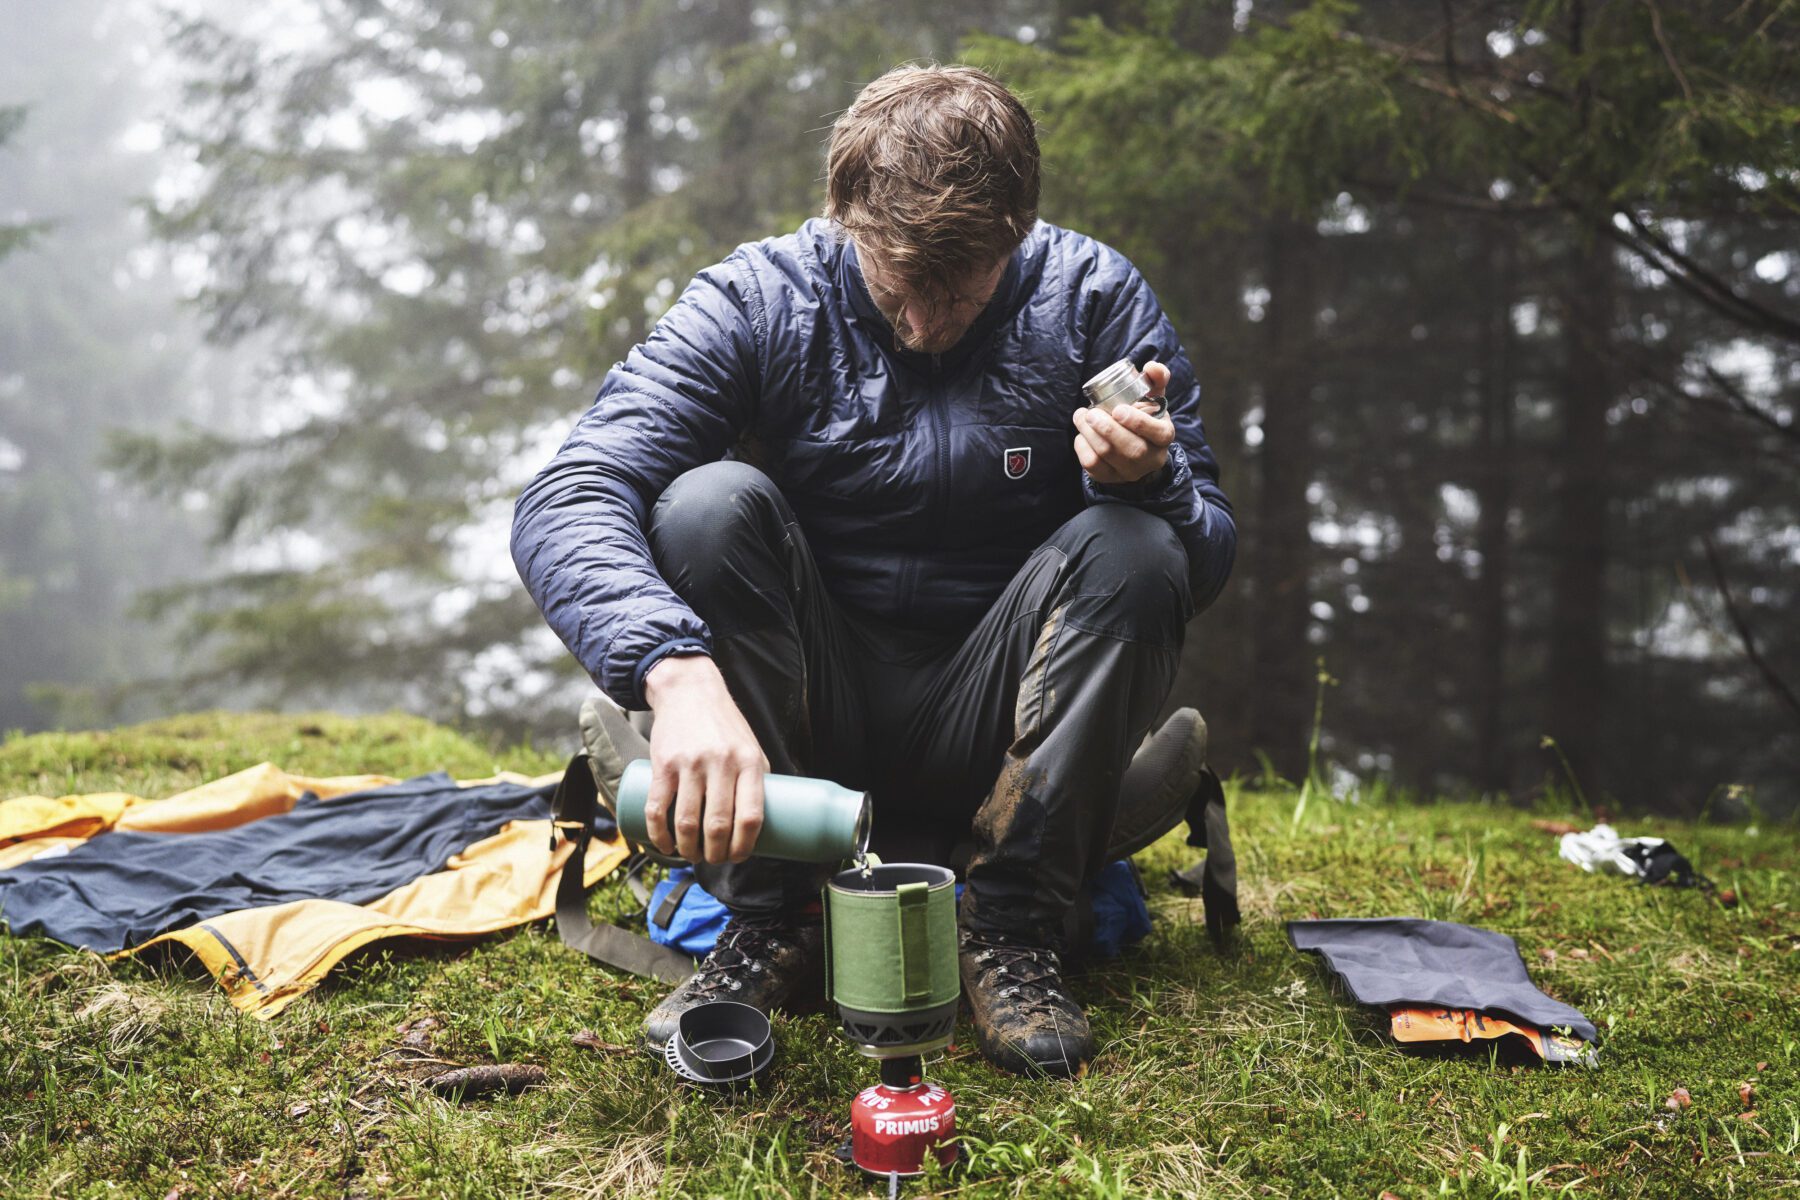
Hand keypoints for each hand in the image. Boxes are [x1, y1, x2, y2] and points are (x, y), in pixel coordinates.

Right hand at [642, 654, 767, 863]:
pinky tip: (665, 846)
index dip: (745, 845)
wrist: (690, 691)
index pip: (751, 816)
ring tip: (692, 855)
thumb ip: (756, 781)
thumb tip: (763, 824)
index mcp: (749, 762)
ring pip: (687, 822)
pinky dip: (659, 835)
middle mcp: (721, 763)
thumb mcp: (751, 747)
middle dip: (716, 853)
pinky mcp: (663, 764)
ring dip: (688, 850)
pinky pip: (658, 809)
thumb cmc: (725, 726)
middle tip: (713, 859)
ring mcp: (690, 764)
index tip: (739, 857)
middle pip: (718, 825)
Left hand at [1072, 361, 1175, 485]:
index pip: (1157, 432)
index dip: (1137, 422)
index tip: (1118, 410)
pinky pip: (1092, 466)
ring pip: (1107, 456)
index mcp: (1164, 436)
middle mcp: (1150, 458)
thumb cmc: (1143, 418)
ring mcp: (1130, 472)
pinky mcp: (1110, 478)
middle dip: (1107, 429)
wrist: (1135, 450)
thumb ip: (1155, 379)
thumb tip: (1150, 367)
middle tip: (1090, 412)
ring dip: (1089, 434)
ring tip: (1081, 416)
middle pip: (1130, 448)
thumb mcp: (1154, 398)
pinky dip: (1082, 447)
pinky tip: (1081, 434)